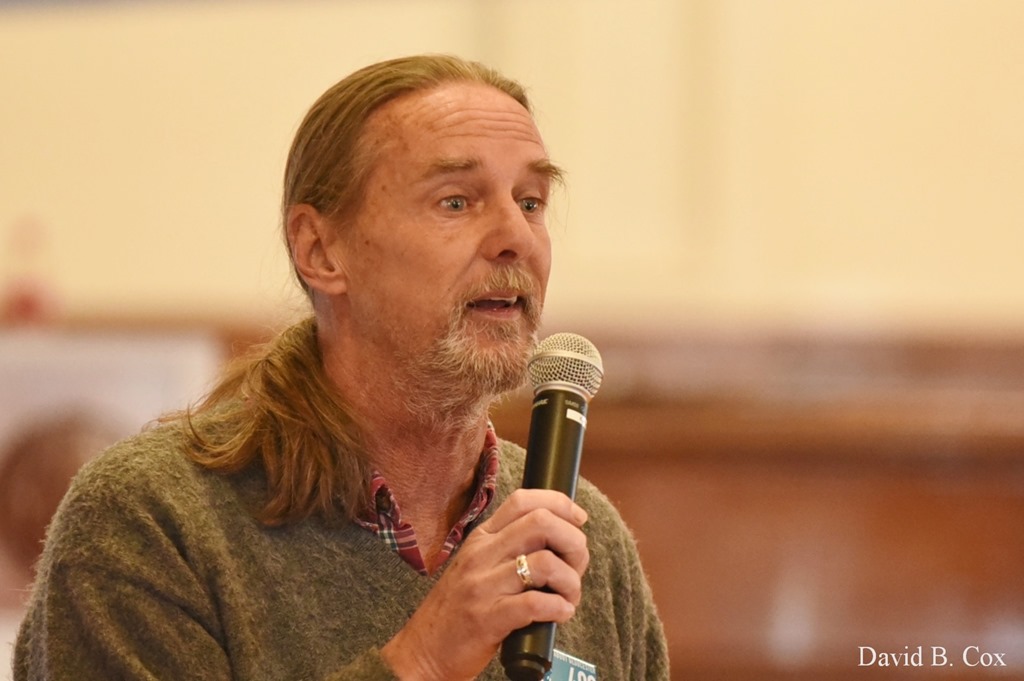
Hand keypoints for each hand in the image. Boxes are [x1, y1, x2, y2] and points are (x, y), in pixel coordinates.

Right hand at [380, 488, 589, 679]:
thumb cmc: (457, 610)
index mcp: (482, 539)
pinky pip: (535, 603)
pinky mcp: (487, 619)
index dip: (559, 503)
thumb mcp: (476, 567)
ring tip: (570, 596)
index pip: (522, 500)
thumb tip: (558, 542)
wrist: (423, 651)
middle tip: (578, 565)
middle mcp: (482, 555)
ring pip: (544, 563)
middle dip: (573, 541)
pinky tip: (561, 614)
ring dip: (570, 580)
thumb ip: (508, 550)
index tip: (579, 519)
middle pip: (541, 523)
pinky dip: (559, 608)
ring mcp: (483, 586)